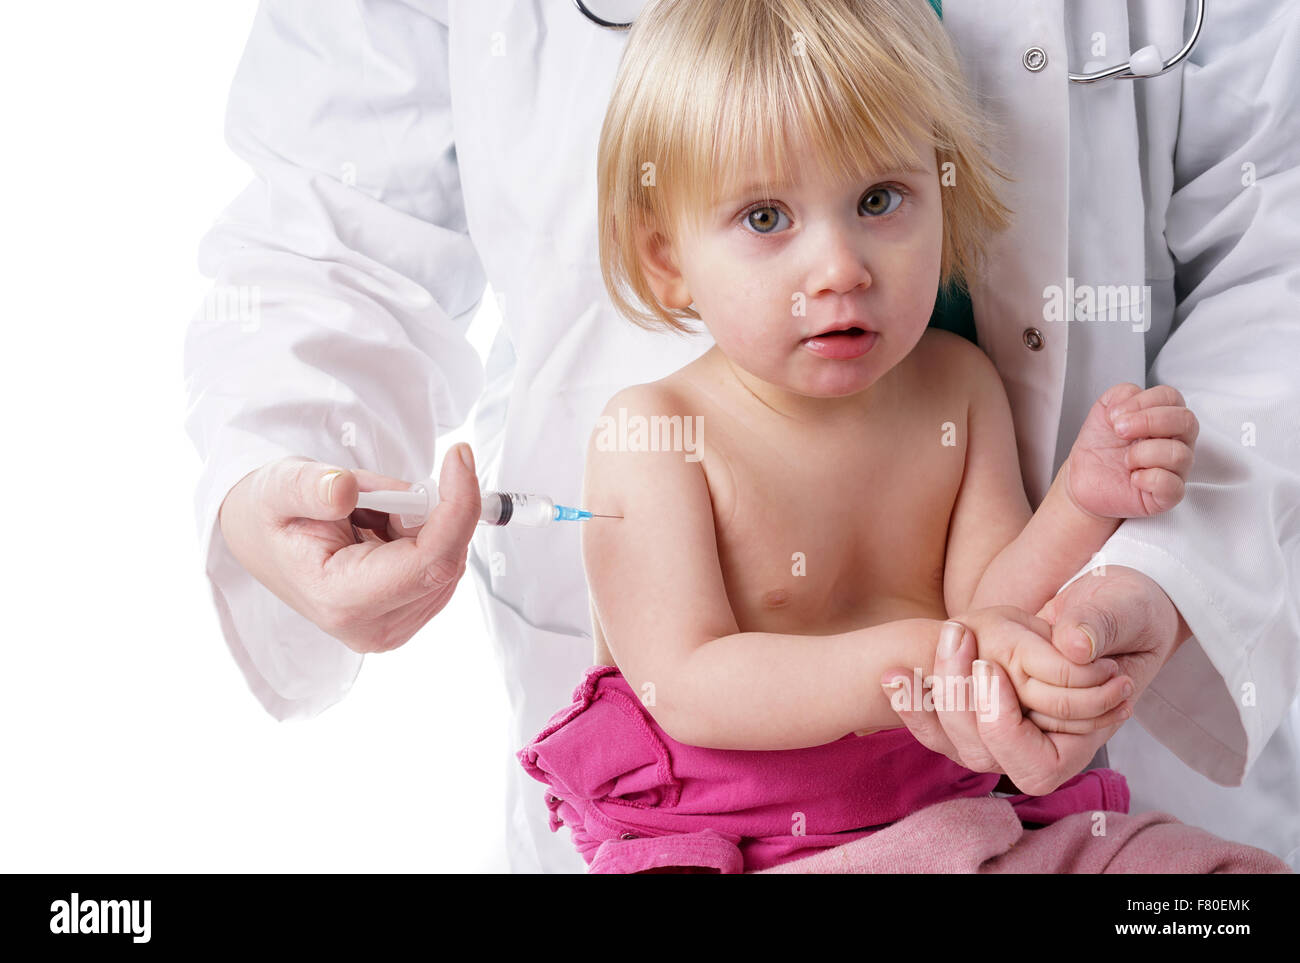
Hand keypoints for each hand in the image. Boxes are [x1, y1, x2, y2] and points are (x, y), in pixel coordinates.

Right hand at [217, 445, 480, 653]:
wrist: (262, 542)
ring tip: (367, 517)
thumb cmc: (272, 515)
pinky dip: (422, 535)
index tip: (460, 458)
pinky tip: (381, 531)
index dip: (458, 508)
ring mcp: (394, 628)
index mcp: (342, 600)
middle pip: (445, 560)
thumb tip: (345, 490)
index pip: (431, 562)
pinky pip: (441, 565)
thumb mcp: (278, 486)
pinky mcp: (408, 617)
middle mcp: (375, 627)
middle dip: (428, 512)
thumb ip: (309, 487)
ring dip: (422, 524)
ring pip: (448, 560)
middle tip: (379, 494)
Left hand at [898, 567, 1185, 794]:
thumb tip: (1074, 645)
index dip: (1004, 724)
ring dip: (935, 689)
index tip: (991, 669)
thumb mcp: (1127, 611)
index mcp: (1077, 742)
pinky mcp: (971, 712)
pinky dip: (912, 698)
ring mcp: (996, 736)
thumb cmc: (1125, 613)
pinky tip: (892, 673)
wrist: (1099, 603)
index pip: (1034, 766)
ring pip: (952, 738)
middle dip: (960, 700)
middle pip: (981, 752)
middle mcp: (1032, 749)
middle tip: (961, 634)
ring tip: (945, 633)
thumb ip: (1102, 627)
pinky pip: (933, 721)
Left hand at [1064, 383, 1197, 518]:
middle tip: (1120, 431)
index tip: (1115, 416)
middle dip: (1148, 421)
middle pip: (1186, 420)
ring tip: (1126, 460)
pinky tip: (1133, 478)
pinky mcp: (1168, 494)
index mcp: (1163, 417)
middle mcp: (1176, 441)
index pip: (1171, 397)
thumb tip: (1135, 396)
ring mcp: (1176, 468)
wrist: (1083, 479)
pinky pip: (1172, 485)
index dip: (1142, 401)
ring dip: (1142, 453)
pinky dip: (1148, 479)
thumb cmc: (1100, 447)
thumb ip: (1122, 394)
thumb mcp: (1104, 410)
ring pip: (1179, 454)